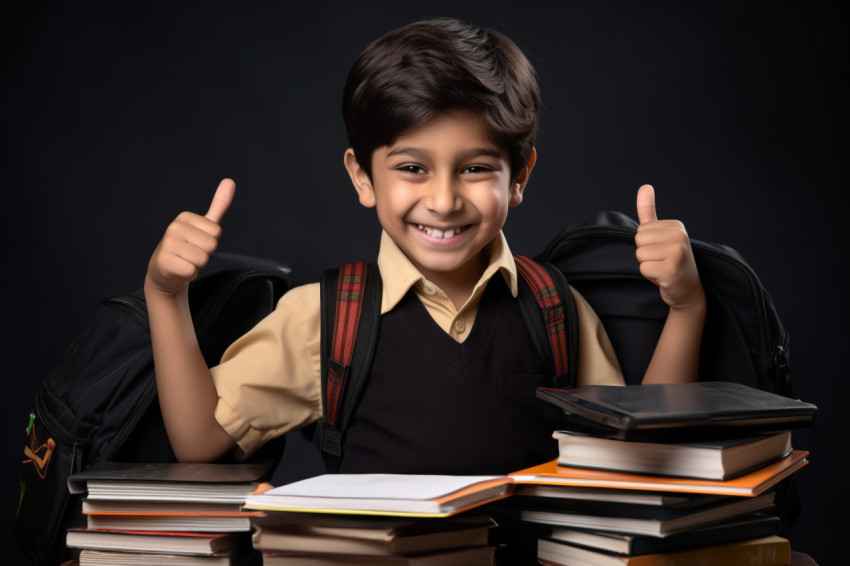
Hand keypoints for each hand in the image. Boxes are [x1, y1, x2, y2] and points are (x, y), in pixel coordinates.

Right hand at [145, 179, 234, 296]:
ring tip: (185, 261)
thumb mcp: (204, 226)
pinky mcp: (164, 262)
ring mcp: (167, 244)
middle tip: (191, 255)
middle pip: (211, 245)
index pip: (217, 232)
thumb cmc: (188, 247)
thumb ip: (218, 205)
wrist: (164, 271)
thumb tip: (230, 180)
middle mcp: (174, 227)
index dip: (210, 242)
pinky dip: (189, 275)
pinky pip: (191, 271)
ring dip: (197, 265)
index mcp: (185, 217)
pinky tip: (179, 271)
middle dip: (205, 254)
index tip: (197, 243)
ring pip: (202, 259)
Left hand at [634, 185, 703, 310]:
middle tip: (661, 262)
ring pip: (640, 255)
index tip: (662, 252)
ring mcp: (677, 253)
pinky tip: (664, 278)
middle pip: (638, 241)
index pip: (640, 230)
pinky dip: (650, 277)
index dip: (647, 245)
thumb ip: (649, 211)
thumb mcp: (660, 234)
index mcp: (676, 226)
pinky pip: (644, 269)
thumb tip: (644, 186)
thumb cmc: (671, 261)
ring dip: (648, 266)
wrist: (688, 290)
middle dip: (645, 255)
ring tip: (663, 269)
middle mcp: (680, 236)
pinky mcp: (671, 270)